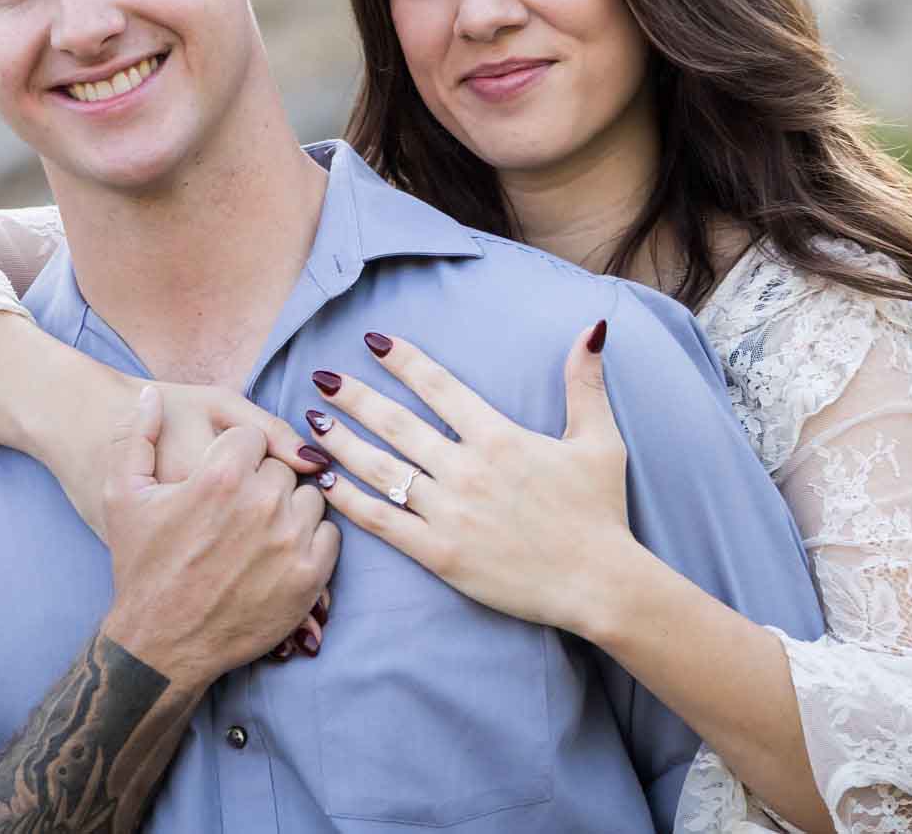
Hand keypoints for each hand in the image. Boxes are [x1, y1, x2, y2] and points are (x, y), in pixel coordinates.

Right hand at [99, 386, 339, 688]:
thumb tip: (150, 395)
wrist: (160, 642)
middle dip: (264, 481)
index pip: (253, 437)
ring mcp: (290, 540)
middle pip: (283, 467)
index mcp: (220, 476)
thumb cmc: (141, 566)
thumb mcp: (122, 495)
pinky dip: (309, 539)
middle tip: (238, 509)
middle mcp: (261, 503)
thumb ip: (136, 436)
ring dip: (291, 508)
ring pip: (311, 497)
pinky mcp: (309, 575)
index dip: (236, 455)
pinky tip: (278, 552)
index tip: (222, 477)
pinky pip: (329, 534)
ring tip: (259, 530)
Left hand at [302, 322, 636, 636]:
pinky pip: (383, 523)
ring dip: (342, 443)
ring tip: (312, 423)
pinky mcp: (439, 554)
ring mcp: (449, 514)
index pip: (439, 387)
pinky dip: (350, 502)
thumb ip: (586, 382)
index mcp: (500, 438)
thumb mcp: (599, 439)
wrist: (598, 582)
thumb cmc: (600, 511)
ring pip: (381, 470)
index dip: (404, 361)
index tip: (374, 342)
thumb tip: (594, 327)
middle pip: (397, 424)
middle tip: (322, 377)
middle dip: (355, 397)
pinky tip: (327, 483)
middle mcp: (467, 471)